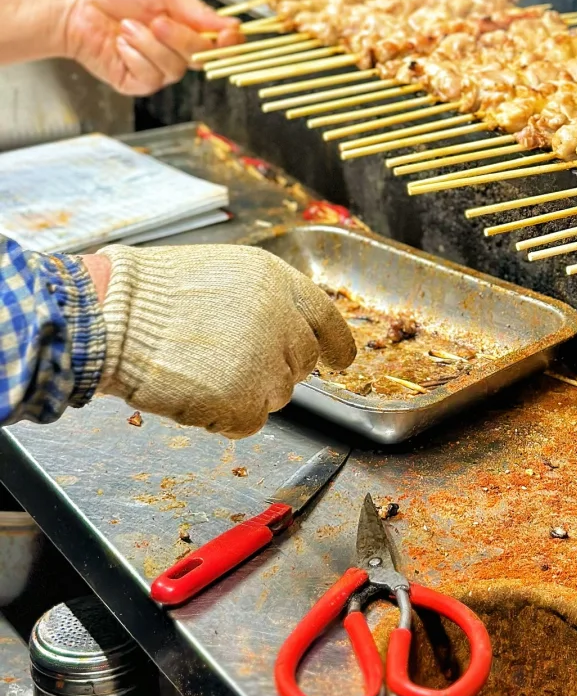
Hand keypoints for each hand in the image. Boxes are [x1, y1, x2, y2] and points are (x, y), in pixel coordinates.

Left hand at [61, 0, 241, 94]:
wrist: (77, 4)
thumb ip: (197, 11)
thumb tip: (230, 25)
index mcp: (188, 26)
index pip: (221, 43)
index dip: (229, 42)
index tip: (227, 34)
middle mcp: (176, 49)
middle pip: (202, 58)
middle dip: (181, 38)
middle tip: (157, 21)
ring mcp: (157, 68)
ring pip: (175, 69)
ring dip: (150, 45)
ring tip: (128, 27)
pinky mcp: (136, 81)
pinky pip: (151, 77)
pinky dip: (135, 56)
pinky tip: (120, 43)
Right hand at [95, 242, 356, 436]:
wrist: (116, 315)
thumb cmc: (153, 294)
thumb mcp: (223, 273)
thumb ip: (263, 300)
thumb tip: (283, 330)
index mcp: (277, 281)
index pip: (325, 316)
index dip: (336, 342)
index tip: (341, 359)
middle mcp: (281, 319)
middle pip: (301, 362)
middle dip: (275, 369)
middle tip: (232, 365)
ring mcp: (265, 361)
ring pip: (277, 395)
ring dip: (246, 392)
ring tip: (202, 370)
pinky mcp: (244, 400)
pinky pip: (249, 423)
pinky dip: (224, 418)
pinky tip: (195, 392)